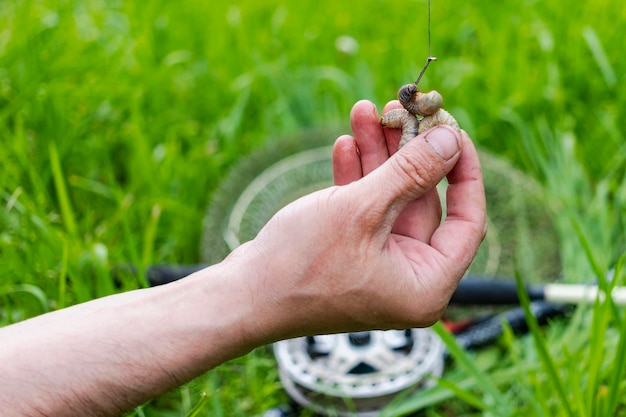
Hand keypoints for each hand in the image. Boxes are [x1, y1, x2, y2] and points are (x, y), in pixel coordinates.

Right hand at [228, 99, 486, 339]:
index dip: (464, 171)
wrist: (242, 295)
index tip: (452, 129)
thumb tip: (451, 137)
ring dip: (377, 155)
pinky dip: (356, 177)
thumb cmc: (302, 264)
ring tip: (366, 109)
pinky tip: (345, 144)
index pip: (468, 221)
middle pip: (422, 201)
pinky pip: (364, 208)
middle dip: (407, 151)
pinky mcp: (350, 252)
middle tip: (399, 108)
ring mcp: (377, 265)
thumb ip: (411, 172)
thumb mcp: (363, 209)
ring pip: (390, 198)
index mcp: (426, 284)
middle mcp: (407, 277)